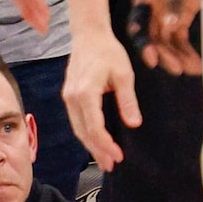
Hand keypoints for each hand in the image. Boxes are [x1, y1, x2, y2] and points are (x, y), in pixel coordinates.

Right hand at [64, 26, 140, 172]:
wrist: (89, 35)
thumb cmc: (109, 52)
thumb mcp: (124, 74)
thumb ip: (127, 100)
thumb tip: (134, 124)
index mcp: (85, 92)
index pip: (94, 126)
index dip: (106, 144)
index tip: (119, 156)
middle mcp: (72, 97)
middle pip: (83, 131)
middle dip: (98, 150)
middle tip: (112, 165)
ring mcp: (68, 97)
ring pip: (77, 128)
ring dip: (90, 145)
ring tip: (104, 160)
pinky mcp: (69, 95)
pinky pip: (76, 120)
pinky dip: (86, 134)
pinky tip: (96, 142)